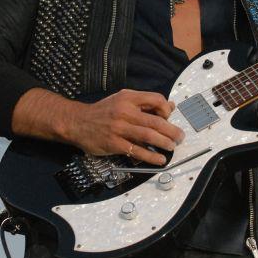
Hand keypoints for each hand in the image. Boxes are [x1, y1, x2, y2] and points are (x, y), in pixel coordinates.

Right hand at [65, 89, 183, 165]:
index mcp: (128, 98)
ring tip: (172, 147)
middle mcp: (125, 111)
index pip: (156, 99)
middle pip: (155, 121)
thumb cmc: (103, 111)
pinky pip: (137, 151)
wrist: (77, 122)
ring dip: (164, 143)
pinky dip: (151, 156)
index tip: (168, 117)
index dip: (166, 109)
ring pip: (148, 136)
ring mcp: (119, 128)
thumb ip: (144, 103)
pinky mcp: (114, 144)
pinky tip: (159, 159)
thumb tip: (169, 107)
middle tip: (180, 137)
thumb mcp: (122, 100)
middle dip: (172, 130)